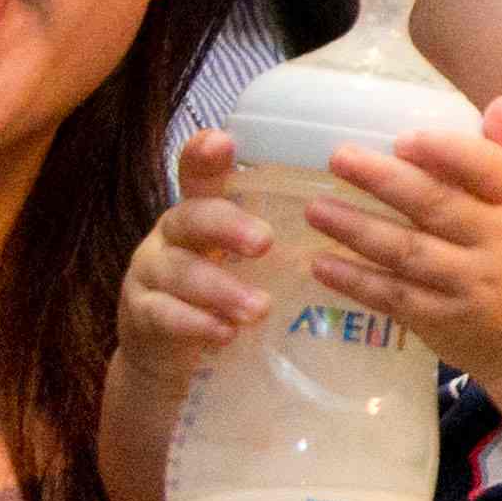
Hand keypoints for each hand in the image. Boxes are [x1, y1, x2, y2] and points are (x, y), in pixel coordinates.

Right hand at [104, 130, 274, 500]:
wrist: (179, 359)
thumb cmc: (229, 293)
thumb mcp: (254, 259)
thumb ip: (286, 231)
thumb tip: (359, 212)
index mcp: (203, 210)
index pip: (200, 173)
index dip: (205, 155)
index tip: (223, 141)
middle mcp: (172, 235)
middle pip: (190, 217)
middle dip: (227, 227)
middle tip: (264, 242)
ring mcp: (152, 275)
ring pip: (179, 272)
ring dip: (221, 289)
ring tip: (258, 308)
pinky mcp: (141, 318)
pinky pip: (163, 317)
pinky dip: (196, 324)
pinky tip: (225, 335)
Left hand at [300, 101, 501, 383]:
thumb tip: (500, 101)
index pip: (490, 172)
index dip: (448, 153)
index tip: (404, 138)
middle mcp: (495, 244)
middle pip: (437, 208)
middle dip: (385, 181)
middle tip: (339, 157)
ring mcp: (466, 285)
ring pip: (407, 253)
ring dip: (357, 230)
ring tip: (315, 210)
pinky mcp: (440, 320)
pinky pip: (393, 296)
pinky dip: (356, 282)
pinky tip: (321, 264)